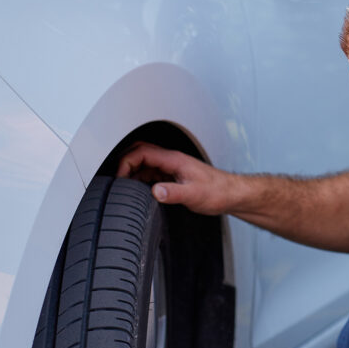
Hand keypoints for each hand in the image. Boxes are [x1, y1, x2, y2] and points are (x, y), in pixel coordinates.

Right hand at [117, 142, 233, 214]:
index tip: (118, 177)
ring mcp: (172, 167)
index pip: (142, 152)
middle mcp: (172, 160)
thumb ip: (173, 193)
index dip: (126, 162)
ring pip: (145, 163)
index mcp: (174, 159)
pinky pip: (152, 173)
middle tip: (117, 180)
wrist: (232, 194)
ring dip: (133, 172)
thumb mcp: (194, 195)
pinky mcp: (174, 176)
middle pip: (140, 153)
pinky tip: (139, 191)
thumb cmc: (218, 192)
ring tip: (124, 187)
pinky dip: (141, 179)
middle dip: (125, 163)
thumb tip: (154, 192)